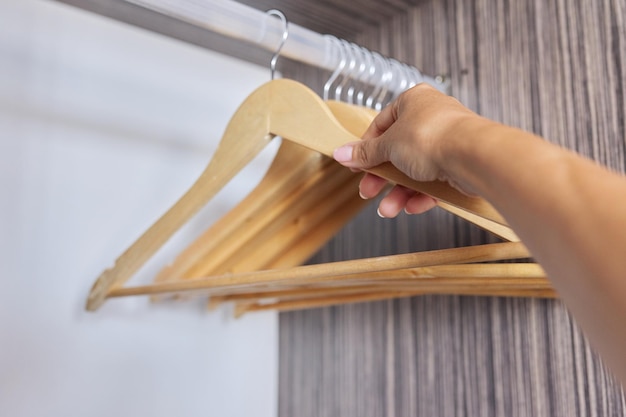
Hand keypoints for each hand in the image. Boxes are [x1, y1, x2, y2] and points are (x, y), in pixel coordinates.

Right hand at [333, 83, 478, 217]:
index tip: (356, 166)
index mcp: (413, 101)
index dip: (366, 148)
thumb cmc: (431, 137)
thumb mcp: (388, 145)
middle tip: (368, 192)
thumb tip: (341, 153)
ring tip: (388, 210)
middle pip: (398, 151)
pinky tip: (412, 207)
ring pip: (416, 169)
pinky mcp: (460, 162)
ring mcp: (448, 140)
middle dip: (382, 177)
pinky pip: (436, 180)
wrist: (473, 156)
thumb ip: (365, 153)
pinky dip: (422, 194)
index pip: (381, 124)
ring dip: (400, 192)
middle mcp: (432, 116)